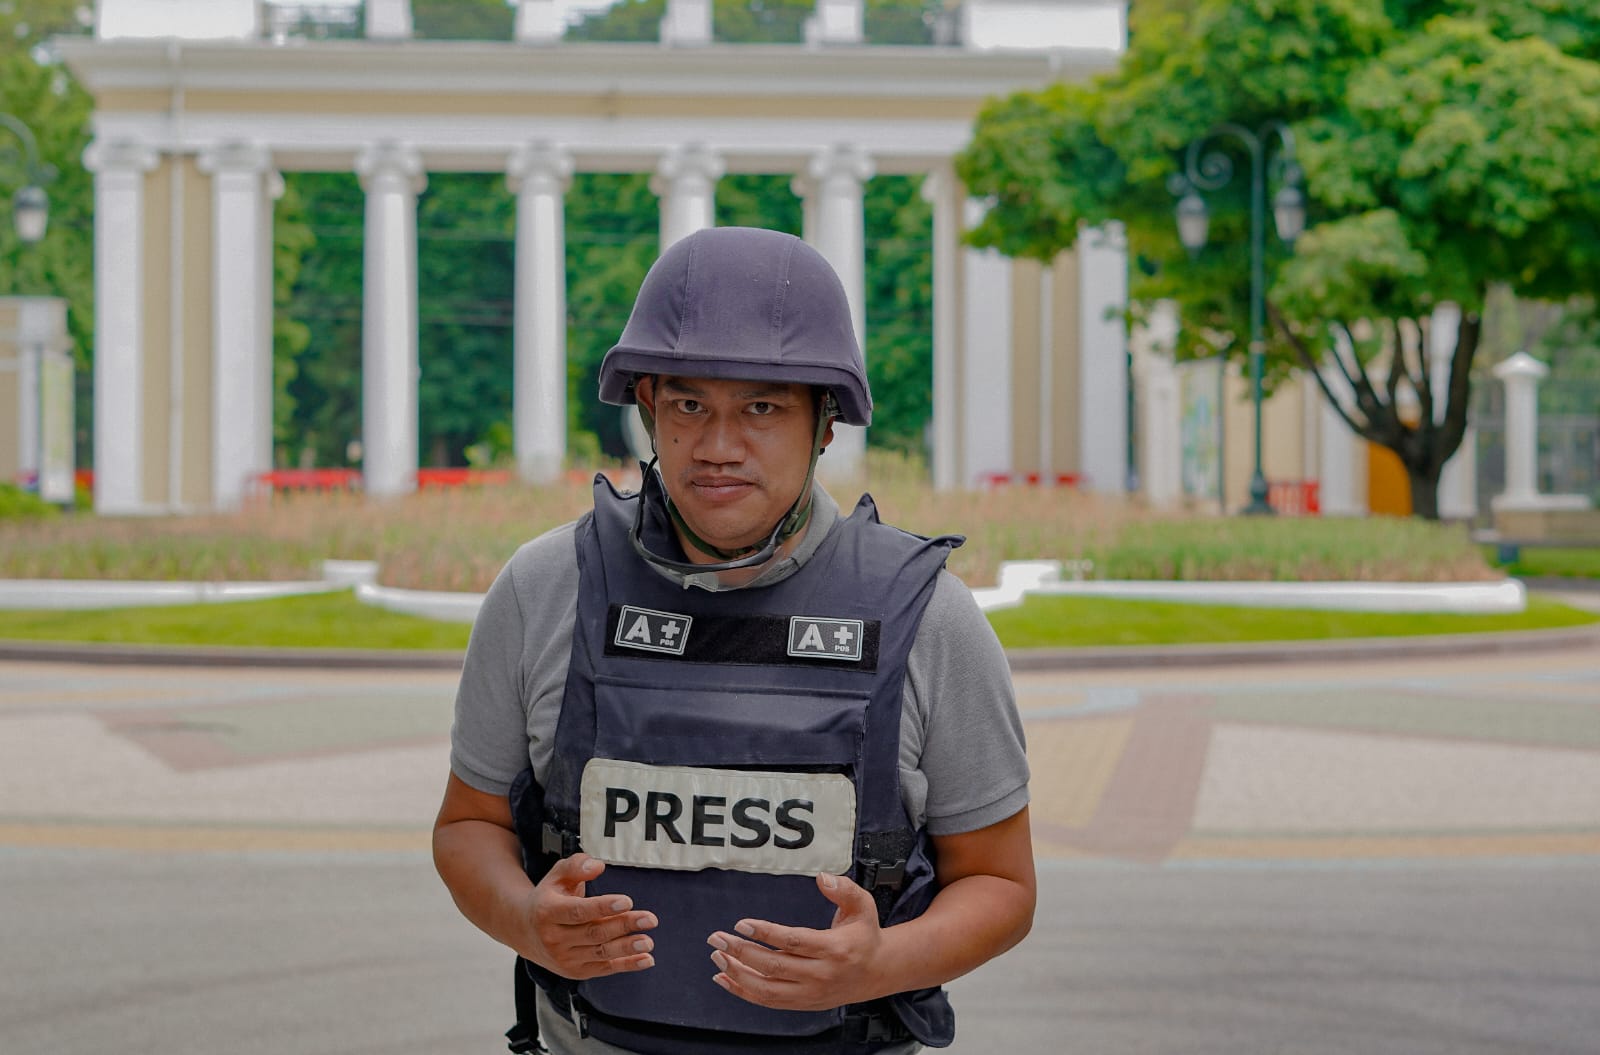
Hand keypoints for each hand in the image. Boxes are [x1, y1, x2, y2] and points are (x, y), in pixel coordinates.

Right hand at [524, 853, 656, 978]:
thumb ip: (576, 865)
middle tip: (649, 919)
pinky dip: (626, 965)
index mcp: (548, 912)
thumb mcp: (556, 875)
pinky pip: (604, 969)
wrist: (525, 931)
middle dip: (624, 926)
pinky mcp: (575, 972)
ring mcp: (564, 958)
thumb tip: (597, 866)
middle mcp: (554, 938)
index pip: (578, 911)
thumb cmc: (548, 898)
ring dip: (627, 948)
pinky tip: (646, 959)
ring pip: (600, 953)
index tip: (627, 901)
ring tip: (648, 941)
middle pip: (594, 933)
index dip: (603, 907)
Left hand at [706, 872, 884, 1010]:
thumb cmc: (864, 935)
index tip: (741, 924)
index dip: (766, 933)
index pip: (794, 942)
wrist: (877, 972)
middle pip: (774, 966)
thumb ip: (844, 889)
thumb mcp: (863, 905)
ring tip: (717, 956)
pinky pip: (768, 1001)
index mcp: (834, 949)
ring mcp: (811, 993)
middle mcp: (821, 974)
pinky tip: (725, 977)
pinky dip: (743, 992)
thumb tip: (821, 877)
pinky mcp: (803, 1003)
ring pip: (767, 989)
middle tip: (717, 938)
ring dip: (738, 974)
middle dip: (741, 952)